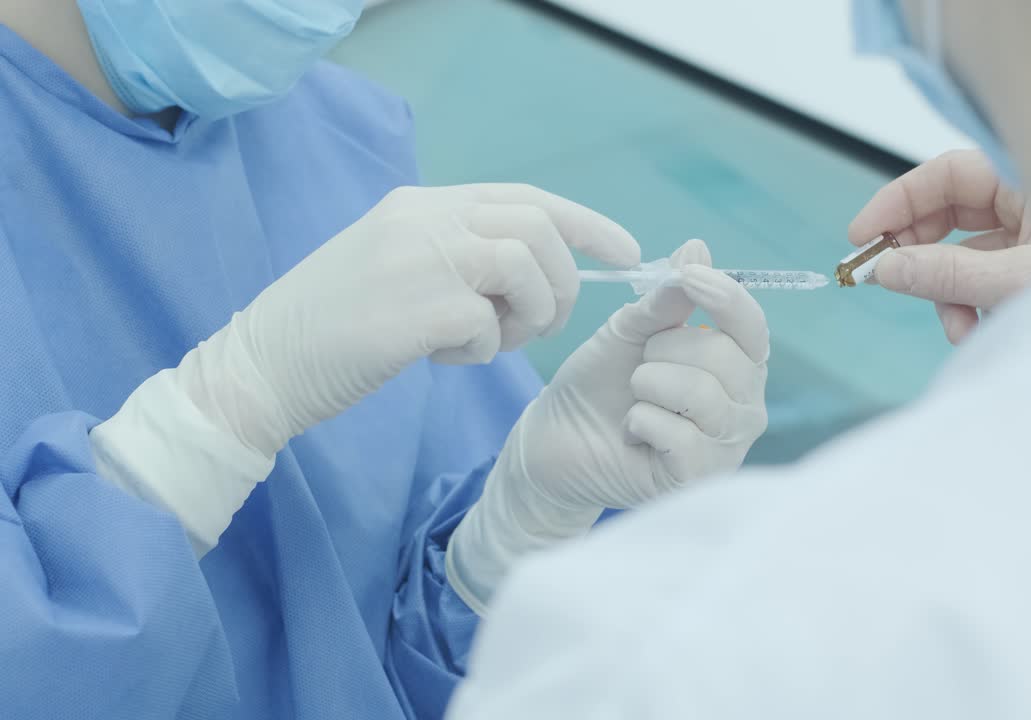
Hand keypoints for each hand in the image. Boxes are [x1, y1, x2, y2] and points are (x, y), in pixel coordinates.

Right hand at [181, 183, 639, 457]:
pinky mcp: (418, 307)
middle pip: (538, 229)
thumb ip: (458, 255)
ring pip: (525, 269)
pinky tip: (446, 358)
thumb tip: (535, 271)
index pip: (526, 198)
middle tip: (545, 325)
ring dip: (528, 316)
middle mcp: (425, 219)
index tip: (627, 254)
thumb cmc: (336, 326)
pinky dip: (483, 349)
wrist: (265, 365)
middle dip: (563, 282)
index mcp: (423, 205)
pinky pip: (489, 323)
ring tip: (491, 343)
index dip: (585, 223)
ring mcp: (421, 257)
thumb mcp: (398, 265)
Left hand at [445, 239, 768, 612]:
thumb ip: (666, 298)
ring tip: (633, 398)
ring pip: (702, 395)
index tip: (688, 275)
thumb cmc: (600, 383)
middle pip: (723, 356)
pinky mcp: (698, 478)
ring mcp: (727, 446)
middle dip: (664, 350)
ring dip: (649, 385)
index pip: (752, 324)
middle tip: (637, 368)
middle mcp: (744, 405)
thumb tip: (697, 250)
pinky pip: (680, 436)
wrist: (555, 439)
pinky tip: (632, 430)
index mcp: (737, 363)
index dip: (724, 295)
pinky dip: (641, 422)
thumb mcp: (629, 330)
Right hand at [849, 150, 1030, 342]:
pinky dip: (976, 306)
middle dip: (920, 257)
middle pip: (954, 215)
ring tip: (959, 329)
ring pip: (969, 256)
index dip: (900, 202)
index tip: (862, 237)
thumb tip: (886, 268)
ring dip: (951, 295)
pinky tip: (978, 332)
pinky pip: (990, 279)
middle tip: (887, 282)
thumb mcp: (1019, 281)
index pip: (950, 174)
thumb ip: (950, 274)